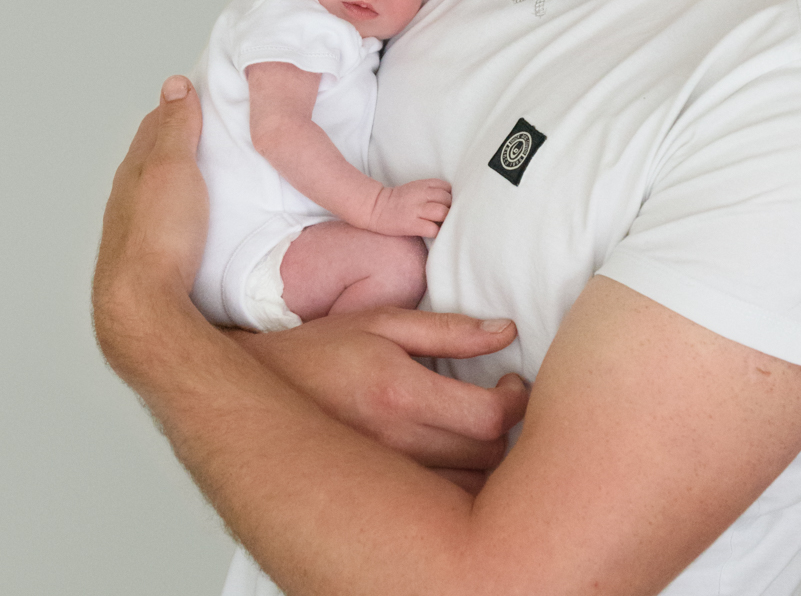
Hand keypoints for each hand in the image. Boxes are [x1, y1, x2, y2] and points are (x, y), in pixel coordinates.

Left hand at [93, 76, 207, 377]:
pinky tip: (205, 214)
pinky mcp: (155, 254)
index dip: (179, 106)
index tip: (205, 96)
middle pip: (157, 157)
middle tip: (216, 129)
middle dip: (182, 140)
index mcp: (136, 168)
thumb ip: (176, 126)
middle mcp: (131, 196)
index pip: (155, 125)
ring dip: (186, 177)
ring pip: (163, 190)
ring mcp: (141, 227)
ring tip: (216, 170)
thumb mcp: (172, 165)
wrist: (145, 303)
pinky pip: (172, 218)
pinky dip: (188, 205)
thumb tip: (176, 85)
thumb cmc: (160, 233)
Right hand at [229, 307, 527, 482]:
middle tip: (500, 405)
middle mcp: (393, 443)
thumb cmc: (319, 351)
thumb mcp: (382, 322)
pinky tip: (450, 460)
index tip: (513, 386)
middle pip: (486, 459)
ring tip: (476, 432)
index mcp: (398, 392)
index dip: (517, 403)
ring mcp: (384, 478)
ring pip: (467, 490)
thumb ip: (448, 330)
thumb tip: (505, 331)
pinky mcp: (374, 498)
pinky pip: (436, 507)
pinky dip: (456, 487)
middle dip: (505, 432)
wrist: (254, 393)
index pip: (487, 418)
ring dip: (484, 464)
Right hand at [368, 178, 451, 236]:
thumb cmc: (398, 200)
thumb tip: (450, 202)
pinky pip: (433, 229)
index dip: (450, 198)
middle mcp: (421, 195)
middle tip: (446, 217)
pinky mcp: (411, 224)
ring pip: (442, 212)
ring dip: (446, 220)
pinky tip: (434, 233)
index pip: (447, 188)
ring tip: (442, 225)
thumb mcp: (415, 187)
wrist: (375, 207)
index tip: (447, 205)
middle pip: (448, 200)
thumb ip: (431, 190)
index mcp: (423, 185)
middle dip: (450, 209)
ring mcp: (416, 210)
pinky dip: (437, 232)